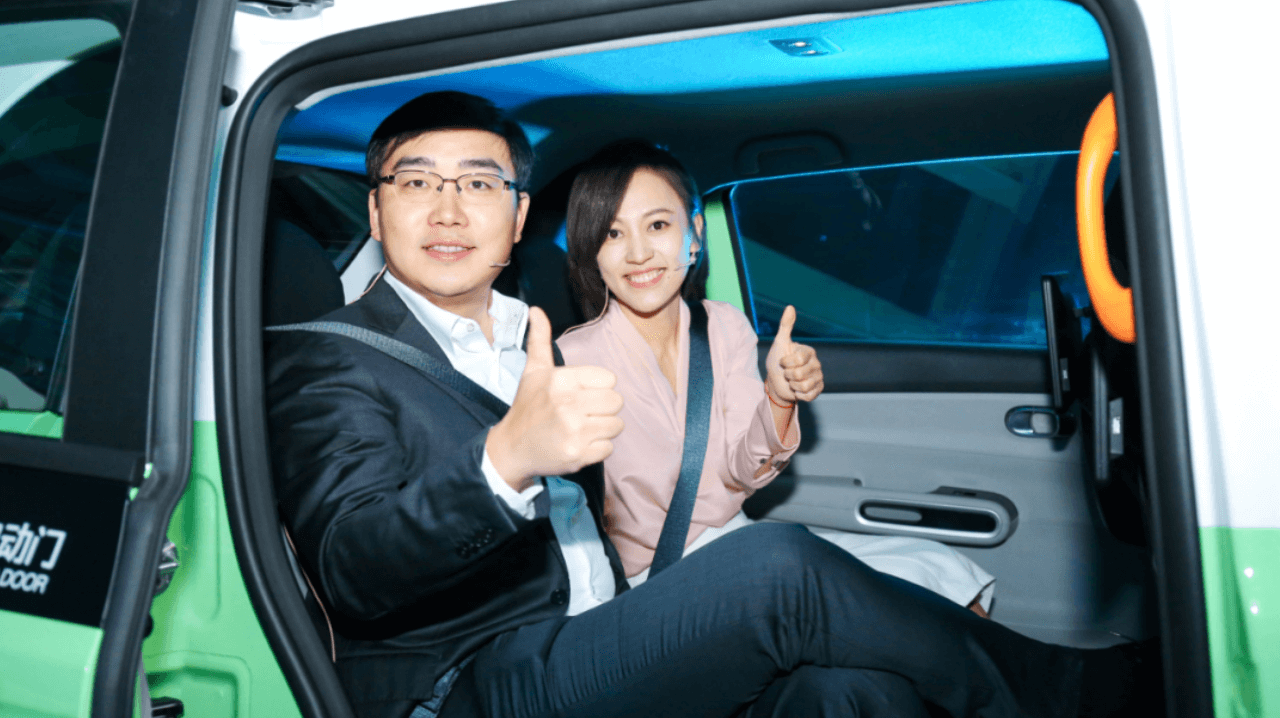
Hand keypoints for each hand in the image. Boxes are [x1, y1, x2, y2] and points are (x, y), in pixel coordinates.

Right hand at [486, 307, 624, 489]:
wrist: (512, 448)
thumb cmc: (528, 406)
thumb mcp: (533, 371)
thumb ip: (540, 340)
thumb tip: (536, 310)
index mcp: (562, 380)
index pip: (610, 380)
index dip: (598, 388)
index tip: (580, 395)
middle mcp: (568, 404)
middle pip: (616, 402)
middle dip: (603, 409)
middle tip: (582, 414)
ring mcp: (574, 431)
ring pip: (616, 425)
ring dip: (602, 429)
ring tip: (581, 429)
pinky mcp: (578, 455)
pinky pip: (609, 448)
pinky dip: (597, 449)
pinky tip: (579, 444)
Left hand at [764, 305, 823, 404]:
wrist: (775, 383)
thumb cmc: (777, 361)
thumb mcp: (779, 343)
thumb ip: (785, 326)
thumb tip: (790, 307)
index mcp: (809, 352)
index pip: (798, 360)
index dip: (786, 363)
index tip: (783, 361)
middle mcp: (816, 364)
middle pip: (800, 374)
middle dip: (788, 375)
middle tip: (787, 373)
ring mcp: (818, 378)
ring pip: (804, 386)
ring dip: (792, 385)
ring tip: (792, 381)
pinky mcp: (817, 390)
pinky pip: (808, 395)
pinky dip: (798, 394)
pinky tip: (797, 389)